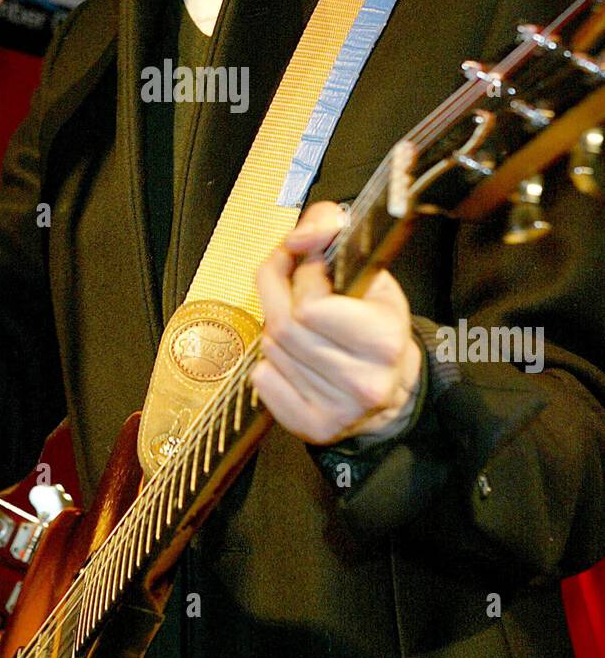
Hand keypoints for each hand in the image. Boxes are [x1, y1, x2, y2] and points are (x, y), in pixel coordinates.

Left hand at [253, 201, 422, 446]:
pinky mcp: (313, 428)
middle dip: (281, 300)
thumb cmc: (376, 321)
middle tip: (296, 294)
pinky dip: (270, 363)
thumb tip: (297, 237)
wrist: (393, 387)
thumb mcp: (368, 266)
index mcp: (384, 339)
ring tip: (303, 330)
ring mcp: (338, 410)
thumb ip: (331, 229)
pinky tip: (295, 360)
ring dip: (276, 331)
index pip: (309, 304)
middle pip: (283, 326)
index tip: (317, 273)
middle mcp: (364, 381)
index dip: (304, 278)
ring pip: (270, 351)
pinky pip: (262, 380)